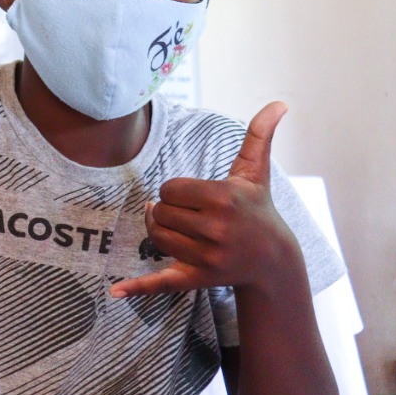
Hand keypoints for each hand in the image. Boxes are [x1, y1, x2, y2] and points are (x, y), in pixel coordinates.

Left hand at [110, 101, 297, 298]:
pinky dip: (137, 288)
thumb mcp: (256, 173)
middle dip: (170, 211)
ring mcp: (207, 256)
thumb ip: (260, 136)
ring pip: (156, 235)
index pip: (169, 188)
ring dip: (161, 230)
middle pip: (160, 211)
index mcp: (224, 199)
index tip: (197, 197)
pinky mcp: (198, 278)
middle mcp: (216, 229)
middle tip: (192, 215)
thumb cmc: (257, 209)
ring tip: (181, 229)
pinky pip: (161, 282)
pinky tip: (114, 292)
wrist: (273, 259)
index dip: (177, 191)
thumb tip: (280, 102)